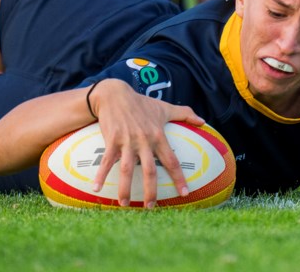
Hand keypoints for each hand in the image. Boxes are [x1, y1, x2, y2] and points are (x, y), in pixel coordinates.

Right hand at [89, 79, 204, 208]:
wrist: (115, 94)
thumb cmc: (141, 103)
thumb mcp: (164, 107)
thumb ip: (185, 113)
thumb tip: (203, 121)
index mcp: (157, 135)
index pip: (171, 160)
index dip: (178, 177)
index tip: (185, 193)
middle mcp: (144, 140)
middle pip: (149, 170)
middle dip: (150, 190)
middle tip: (151, 206)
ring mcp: (127, 141)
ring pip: (126, 169)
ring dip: (125, 188)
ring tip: (124, 204)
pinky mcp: (111, 140)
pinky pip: (106, 161)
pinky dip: (100, 175)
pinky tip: (96, 189)